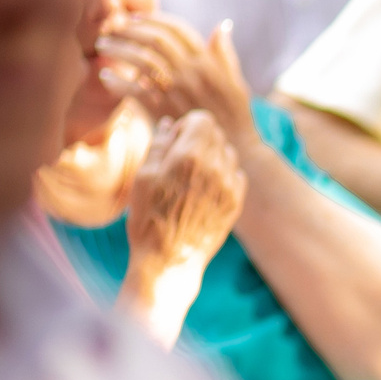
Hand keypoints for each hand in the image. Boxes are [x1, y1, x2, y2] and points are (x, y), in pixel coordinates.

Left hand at [99, 14, 255, 148]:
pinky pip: (131, 89)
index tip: (135, 17)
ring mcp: (175, 91)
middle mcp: (190, 73)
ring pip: (140, 59)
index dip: (153, 18)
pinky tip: (105, 76)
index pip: (178, 29)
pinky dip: (114, 81)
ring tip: (104, 46)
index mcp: (207, 63)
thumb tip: (222, 26)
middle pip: (155, 39)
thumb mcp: (236, 82)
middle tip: (114, 28)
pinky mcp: (162, 110)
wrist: (235, 151)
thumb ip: (225, 54)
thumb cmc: (235, 117)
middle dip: (130, 29)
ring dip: (118, 48)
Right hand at [125, 111, 244, 274]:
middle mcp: (215, 169)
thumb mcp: (143, 177)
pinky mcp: (236, 203)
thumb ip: (159, 145)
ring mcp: (230, 187)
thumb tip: (170, 124)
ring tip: (193, 174)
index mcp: (189, 158)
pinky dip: (224, 174)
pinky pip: (237, 174)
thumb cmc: (148, 218)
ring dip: (214, 155)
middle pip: (218, 134)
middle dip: (200, 138)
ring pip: (230, 153)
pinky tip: (206, 187)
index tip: (175, 138)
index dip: (187, 124)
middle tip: (181, 157)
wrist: (169, 260)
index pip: (203, 119)